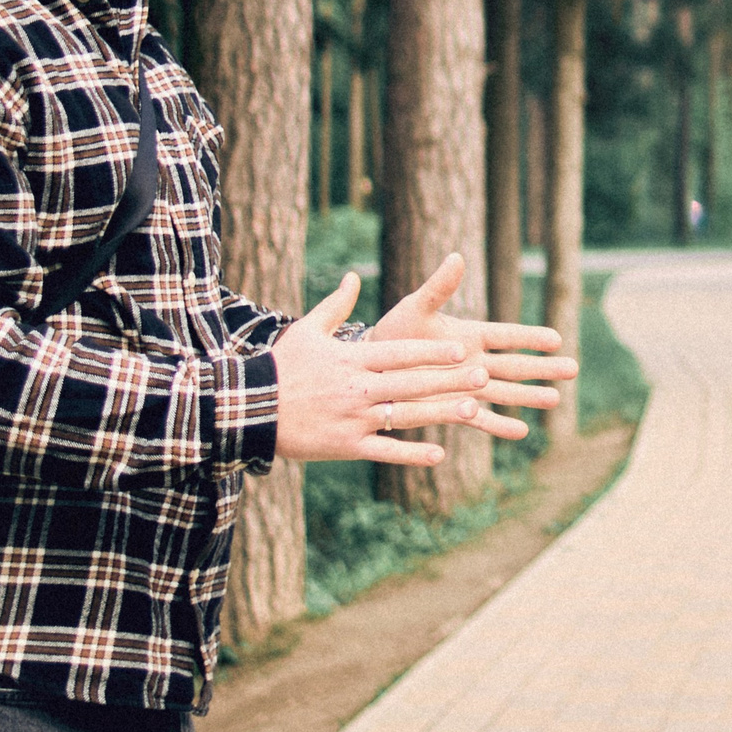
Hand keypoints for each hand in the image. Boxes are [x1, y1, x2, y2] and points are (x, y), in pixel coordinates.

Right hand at [272, 273, 487, 466]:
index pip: (400, 353)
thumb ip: (336, 305)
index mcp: (351, 359)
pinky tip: (438, 454)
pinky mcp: (345, 446)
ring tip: (472, 411)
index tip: (463, 350)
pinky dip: (410, 453)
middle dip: (448, 380)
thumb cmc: (280, 367)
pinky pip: (384, 450)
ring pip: (404, 415)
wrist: (247, 409)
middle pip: (410, 382)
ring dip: (439, 414)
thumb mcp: (306, 331)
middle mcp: (357, 388)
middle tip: (483, 376)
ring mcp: (352, 419)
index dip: (432, 352)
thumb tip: (352, 276)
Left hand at [369, 252, 576, 444]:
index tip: (557, 339)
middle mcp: (474, 362)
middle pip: (515, 366)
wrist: (371, 367)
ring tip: (555, 399)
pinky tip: (521, 432)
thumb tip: (456, 257)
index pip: (506, 336)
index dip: (530, 338)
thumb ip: (439, 288)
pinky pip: (478, 419)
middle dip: (543, 369)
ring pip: (504, 392)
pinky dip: (498, 425)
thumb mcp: (415, 308)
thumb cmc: (394, 333)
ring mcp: (465, 387)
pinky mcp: (451, 408)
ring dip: (528, 397)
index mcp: (469, 335)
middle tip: (573, 369)